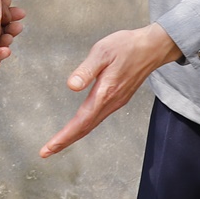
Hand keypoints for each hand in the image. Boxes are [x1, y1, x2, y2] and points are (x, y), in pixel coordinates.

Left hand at [39, 21, 180, 158]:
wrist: (153, 47)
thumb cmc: (127, 46)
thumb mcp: (103, 51)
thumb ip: (86, 69)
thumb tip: (71, 86)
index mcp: (105, 93)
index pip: (80, 121)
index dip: (63, 137)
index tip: (48, 148)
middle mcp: (111, 102)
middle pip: (85, 128)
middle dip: (64, 142)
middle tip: (46, 152)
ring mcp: (116, 102)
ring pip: (92, 125)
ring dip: (74, 135)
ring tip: (58, 143)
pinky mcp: (119, 98)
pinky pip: (98, 118)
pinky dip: (85, 126)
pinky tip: (79, 125)